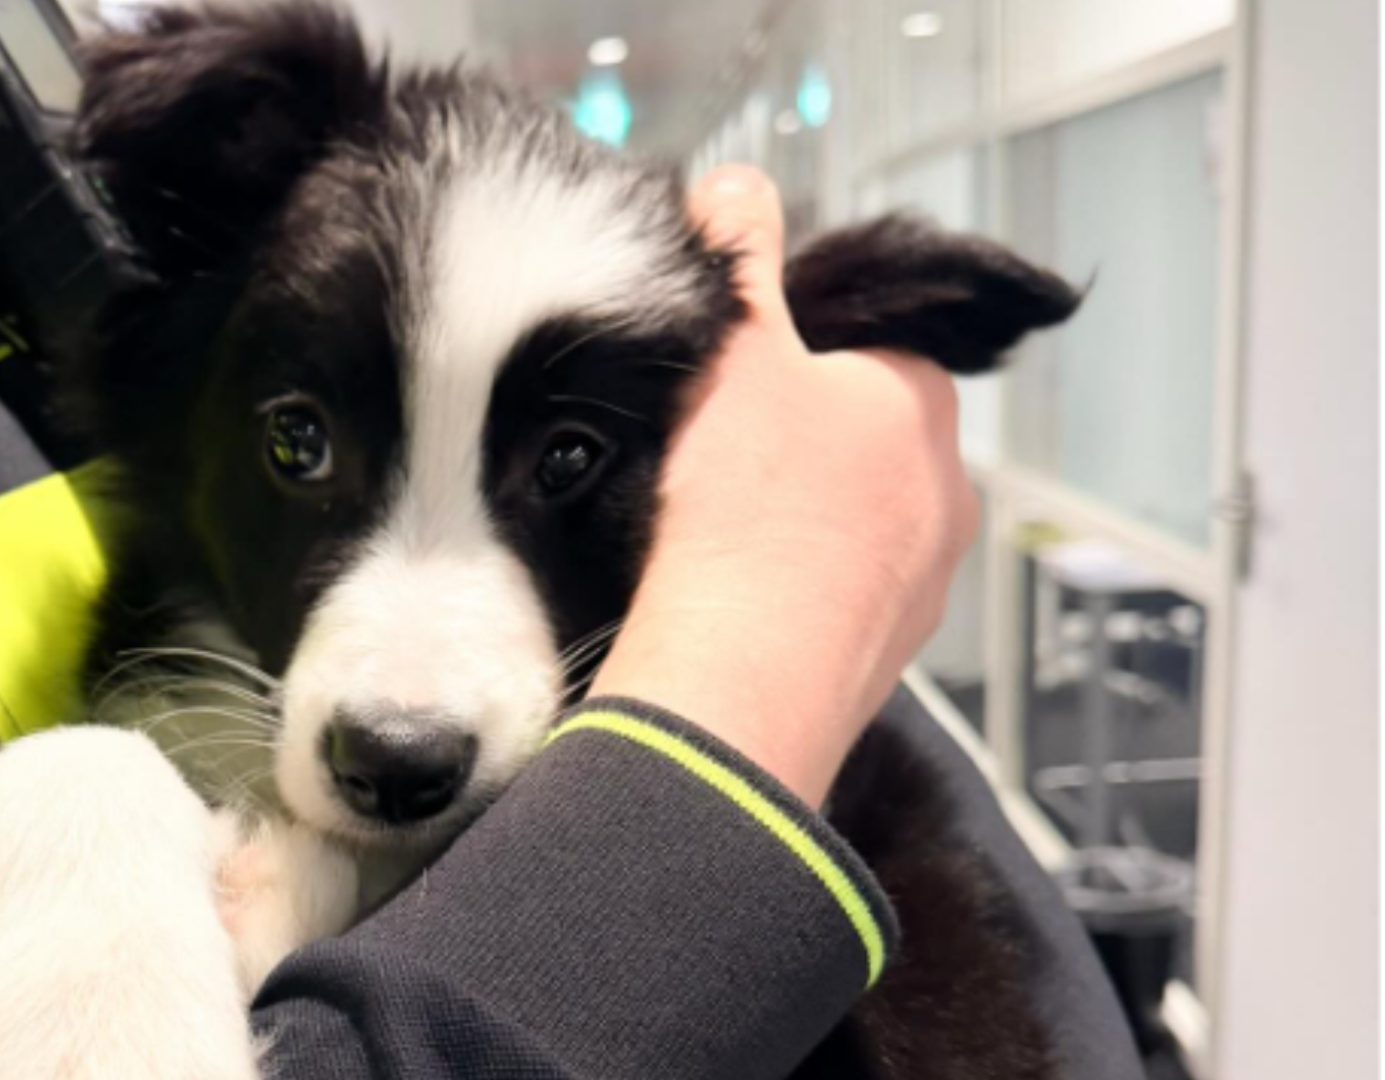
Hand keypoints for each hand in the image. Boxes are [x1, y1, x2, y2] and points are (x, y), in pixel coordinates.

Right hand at [591, 165, 977, 806]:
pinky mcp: (886, 657)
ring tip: (714, 536)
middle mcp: (948, 493)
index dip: (791, 357)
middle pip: (860, 440)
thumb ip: (739, 255)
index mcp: (923, 403)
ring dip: (797, 523)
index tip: (731, 383)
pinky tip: (733, 597)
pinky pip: (836, 601)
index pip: (865, 350)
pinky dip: (793, 593)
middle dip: (796, 444)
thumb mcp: (732, 346)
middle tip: (711, 459)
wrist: (739, 678)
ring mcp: (924, 585)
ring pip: (852, 526)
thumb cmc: (745, 506)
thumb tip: (739, 187)